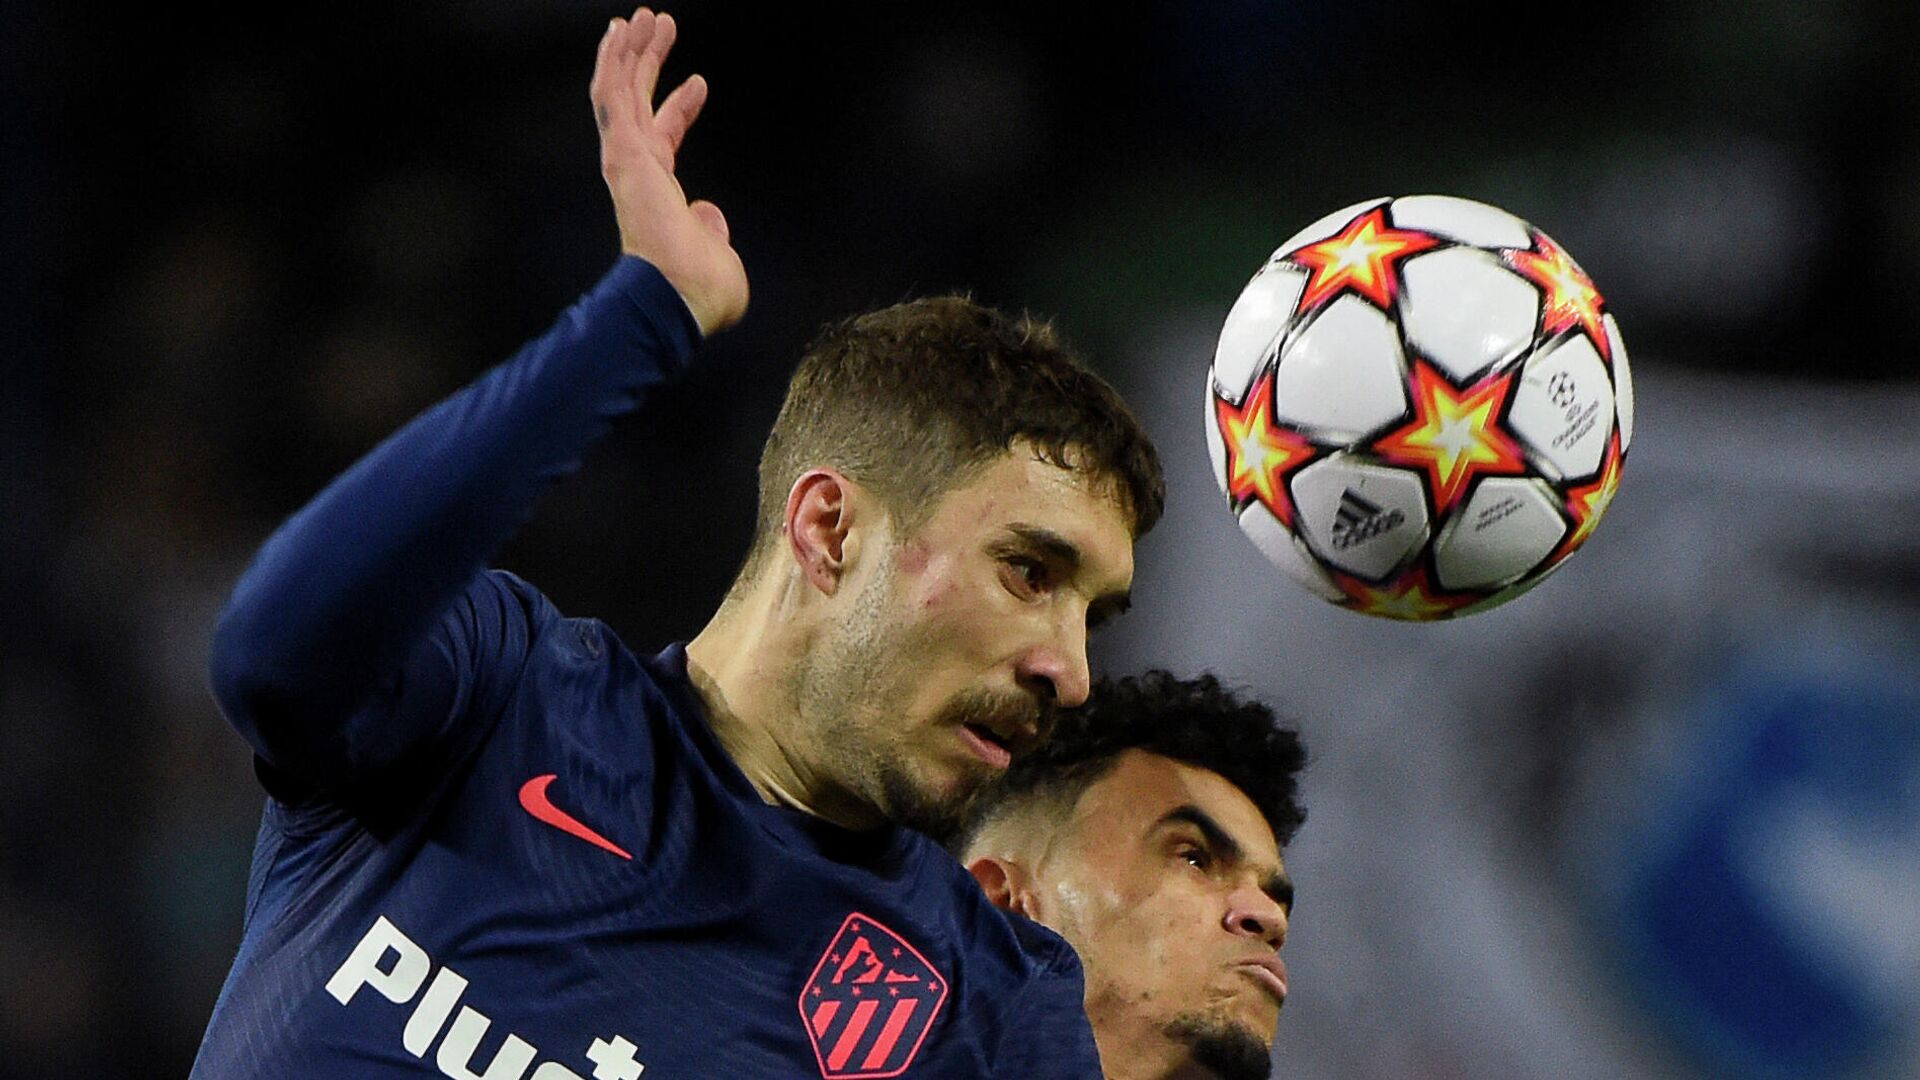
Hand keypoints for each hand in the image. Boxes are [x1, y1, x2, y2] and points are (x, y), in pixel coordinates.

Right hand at [590, 8, 747, 335]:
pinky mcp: (623, 155)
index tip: (700, 82)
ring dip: (629, 52)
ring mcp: (627, 164)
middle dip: (647, 65)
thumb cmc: (699, 291)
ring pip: (620, 93)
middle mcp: (637, 175)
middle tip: (657, 26)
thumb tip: (710, 217)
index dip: (680, 108)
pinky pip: (613, 98)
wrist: (679, 298)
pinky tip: (622, 31)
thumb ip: (711, 231)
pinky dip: (616, 63)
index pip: (664, 139)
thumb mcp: (719, 256)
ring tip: (643, 15)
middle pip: (637, 106)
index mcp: (658, 195)